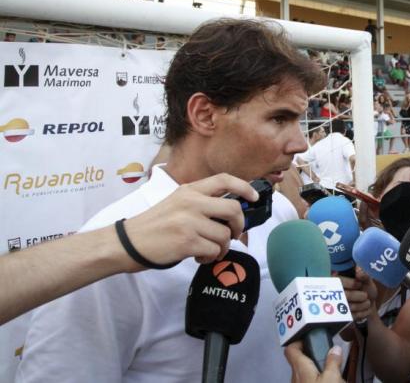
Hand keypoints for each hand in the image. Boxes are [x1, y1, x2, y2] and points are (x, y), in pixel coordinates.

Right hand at [121, 173, 257, 270]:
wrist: (127, 243)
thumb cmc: (154, 225)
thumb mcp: (176, 202)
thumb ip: (201, 203)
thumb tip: (231, 215)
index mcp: (189, 190)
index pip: (224, 180)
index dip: (244, 187)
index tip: (253, 198)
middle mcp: (191, 203)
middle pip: (233, 210)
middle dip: (239, 225)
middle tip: (234, 234)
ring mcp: (189, 222)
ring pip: (225, 235)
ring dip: (222, 248)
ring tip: (209, 251)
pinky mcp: (187, 242)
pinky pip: (214, 251)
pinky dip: (211, 258)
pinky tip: (200, 257)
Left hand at [285, 341, 343, 382]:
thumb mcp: (332, 377)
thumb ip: (333, 361)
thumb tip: (335, 349)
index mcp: (300, 368)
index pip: (291, 349)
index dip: (299, 341)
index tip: (311, 340)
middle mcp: (295, 377)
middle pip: (299, 360)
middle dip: (312, 355)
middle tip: (325, 354)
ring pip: (303, 372)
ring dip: (315, 368)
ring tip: (330, 370)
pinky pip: (307, 380)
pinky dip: (316, 378)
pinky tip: (327, 381)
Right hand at [340, 268, 376, 321]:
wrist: (370, 302)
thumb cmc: (366, 287)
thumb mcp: (367, 280)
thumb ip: (364, 275)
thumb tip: (358, 271)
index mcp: (339, 281)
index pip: (339, 281)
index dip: (350, 283)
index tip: (359, 284)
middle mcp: (336, 293)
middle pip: (342, 295)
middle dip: (356, 296)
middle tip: (365, 295)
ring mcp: (339, 306)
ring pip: (347, 307)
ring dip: (360, 305)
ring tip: (368, 302)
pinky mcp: (344, 317)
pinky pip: (350, 316)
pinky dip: (361, 313)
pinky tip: (367, 310)